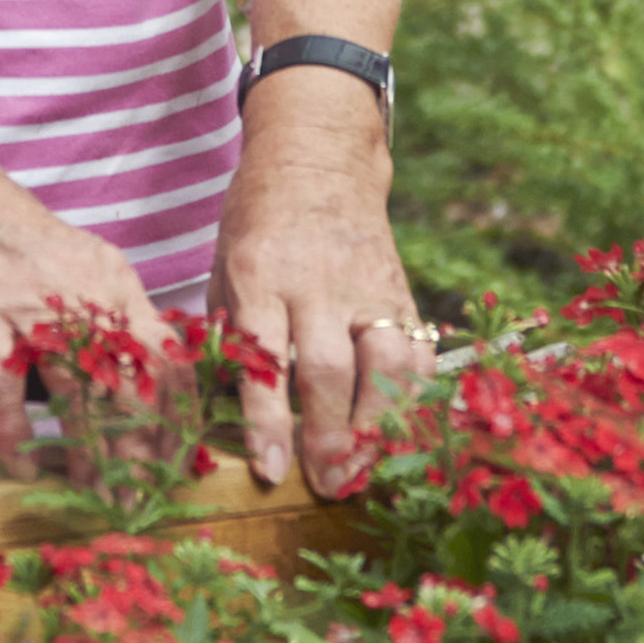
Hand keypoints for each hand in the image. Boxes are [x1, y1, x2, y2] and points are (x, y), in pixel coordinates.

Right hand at [0, 152, 158, 481]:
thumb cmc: (12, 234)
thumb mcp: (84, 264)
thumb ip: (115, 310)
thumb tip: (147, 366)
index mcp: (115, 283)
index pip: (169, 359)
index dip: (179, 417)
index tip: (178, 458)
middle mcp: (84, 297)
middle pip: (131, 388)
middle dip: (142, 453)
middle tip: (143, 497)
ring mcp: (31, 311)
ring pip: (78, 400)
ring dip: (92, 457)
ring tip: (99, 497)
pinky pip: (5, 394)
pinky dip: (18, 439)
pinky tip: (25, 468)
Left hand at [209, 99, 428, 497]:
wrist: (319, 159)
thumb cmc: (257, 226)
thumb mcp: (225, 267)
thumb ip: (233, 334)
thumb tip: (230, 418)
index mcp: (259, 274)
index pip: (264, 356)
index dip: (269, 420)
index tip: (271, 471)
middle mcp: (317, 281)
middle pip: (330, 367)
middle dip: (331, 433)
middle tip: (327, 482)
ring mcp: (367, 286)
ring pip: (387, 363)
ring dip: (379, 426)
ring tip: (366, 470)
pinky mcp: (401, 291)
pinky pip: (418, 352)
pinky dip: (415, 401)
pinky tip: (402, 437)